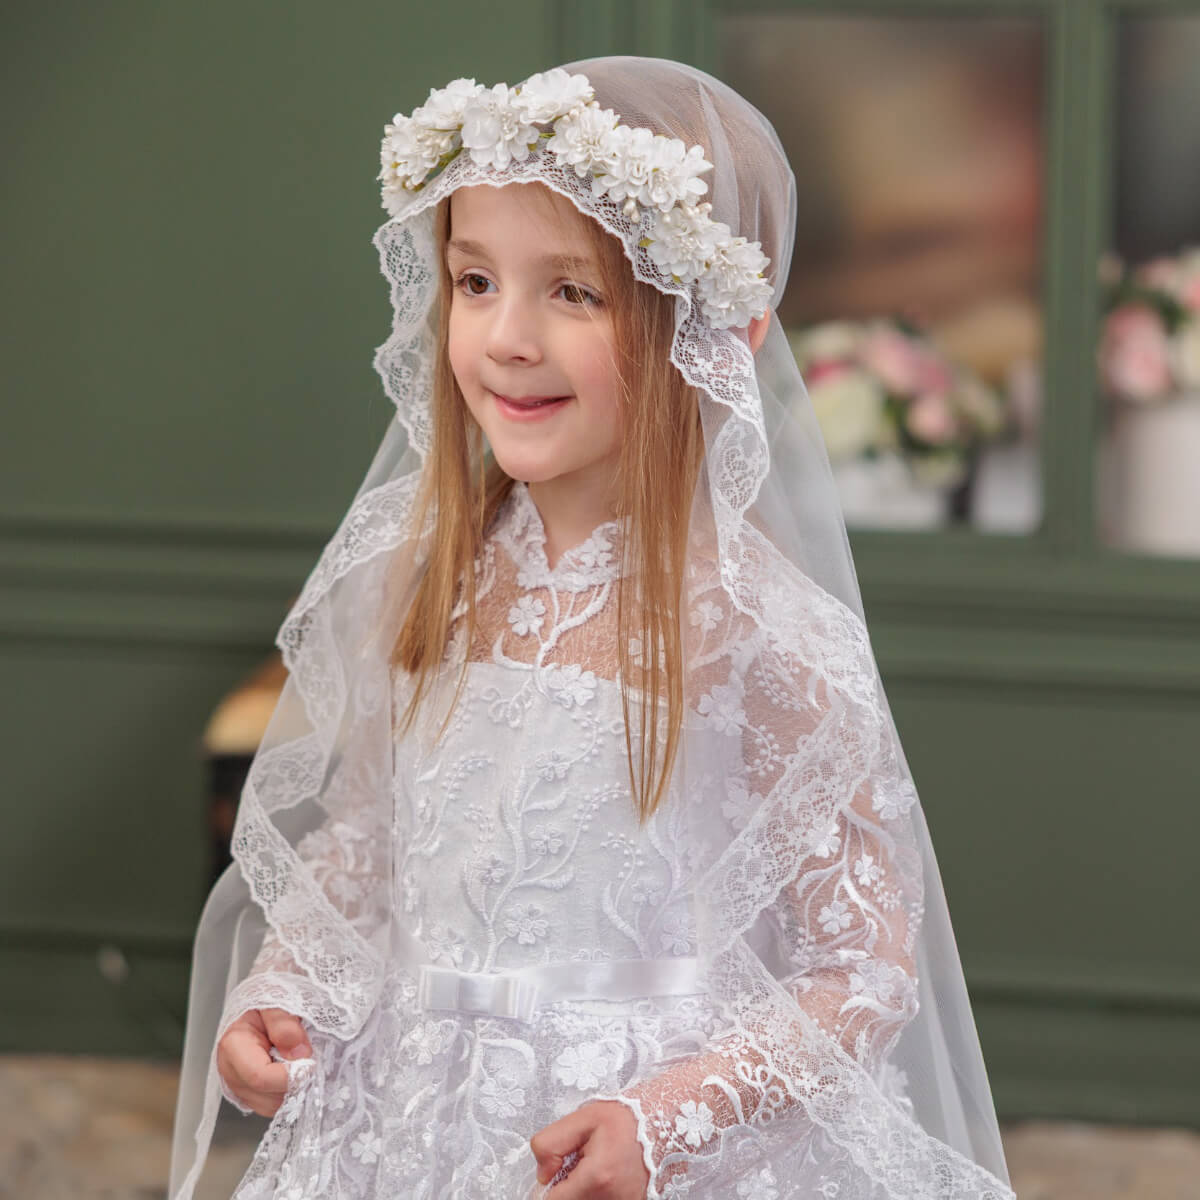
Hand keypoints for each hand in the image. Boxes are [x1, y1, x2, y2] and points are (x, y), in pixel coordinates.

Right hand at [216, 1007, 310, 1116]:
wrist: (266, 996)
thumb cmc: (270, 995)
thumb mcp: (278, 996)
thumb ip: (285, 1024)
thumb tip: (298, 1055)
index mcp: (233, 1044)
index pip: (260, 1077)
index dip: (290, 1075)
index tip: (311, 1063)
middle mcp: (230, 1069)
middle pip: (266, 1098)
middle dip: (292, 1083)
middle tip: (307, 1059)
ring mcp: (238, 1083)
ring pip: (270, 1106)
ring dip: (291, 1089)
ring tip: (298, 1062)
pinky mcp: (249, 1090)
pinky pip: (271, 1103)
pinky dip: (287, 1092)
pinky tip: (292, 1069)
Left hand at [530, 1099, 649, 1197]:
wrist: (664, 1120)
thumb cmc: (626, 1118)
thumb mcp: (583, 1118)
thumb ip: (552, 1143)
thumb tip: (543, 1174)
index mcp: (598, 1178)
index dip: (548, 1188)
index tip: (555, 1172)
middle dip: (567, 1188)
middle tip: (578, 1165)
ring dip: (582, 1191)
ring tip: (594, 1168)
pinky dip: (597, 1193)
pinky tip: (606, 1177)